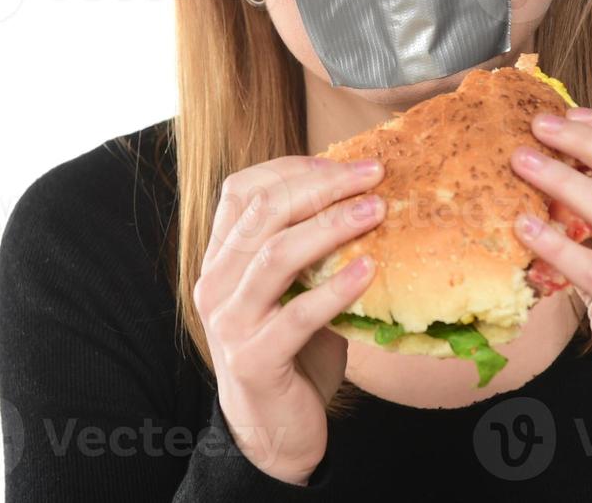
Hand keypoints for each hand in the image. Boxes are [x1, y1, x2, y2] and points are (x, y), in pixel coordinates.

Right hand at [193, 155, 385, 483]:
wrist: (274, 430)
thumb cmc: (293, 349)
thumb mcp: (294, 287)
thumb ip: (308, 246)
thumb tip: (363, 192)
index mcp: (220, 257)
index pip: (242, 189)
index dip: (293, 167)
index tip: (347, 162)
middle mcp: (215, 282)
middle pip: (263, 212)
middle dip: (322, 185)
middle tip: (374, 175)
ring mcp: (229, 322)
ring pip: (275, 255)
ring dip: (331, 226)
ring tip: (377, 210)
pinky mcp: (254, 359)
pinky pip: (297, 316)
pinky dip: (336, 289)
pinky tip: (369, 271)